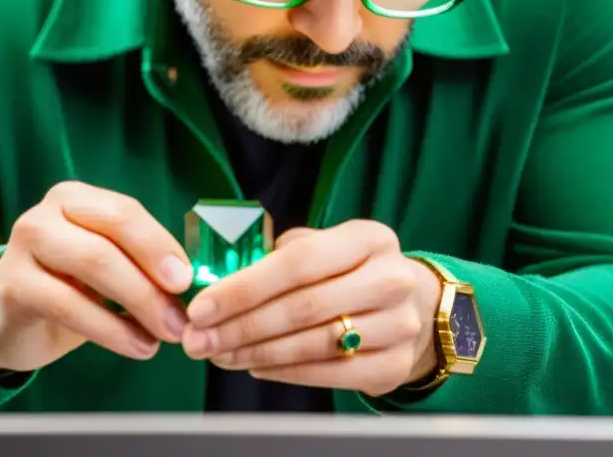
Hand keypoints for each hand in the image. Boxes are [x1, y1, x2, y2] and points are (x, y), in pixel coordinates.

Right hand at [0, 181, 192, 372]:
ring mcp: (23, 247)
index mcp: (76, 198)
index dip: (160, 245)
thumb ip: (140, 263)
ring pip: (93, 264)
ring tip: (164, 335)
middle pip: (110, 236)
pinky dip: (110, 329)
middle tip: (181, 316)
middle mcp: (46, 214)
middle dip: (152, 278)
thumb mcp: (106, 264)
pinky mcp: (12, 287)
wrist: (7, 317)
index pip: (126, 213)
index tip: (187, 280)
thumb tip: (189, 283)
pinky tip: (136, 346)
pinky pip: (68, 305)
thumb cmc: (67, 285)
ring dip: (138, 303)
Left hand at [181, 220, 441, 397]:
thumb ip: (279, 255)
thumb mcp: (327, 246)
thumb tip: (219, 278)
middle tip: (199, 338)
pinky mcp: (395, 365)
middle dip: (240, 326)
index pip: (299, 261)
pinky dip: (284, 372)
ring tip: (218, 353)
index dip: (245, 286)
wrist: (413, 305)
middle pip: (303, 307)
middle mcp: (391, 278)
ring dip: (255, 352)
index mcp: (369, 238)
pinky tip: (254, 365)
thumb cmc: (351, 271)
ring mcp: (399, 325)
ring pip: (313, 343)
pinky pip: (329, 374)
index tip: (202, 306)